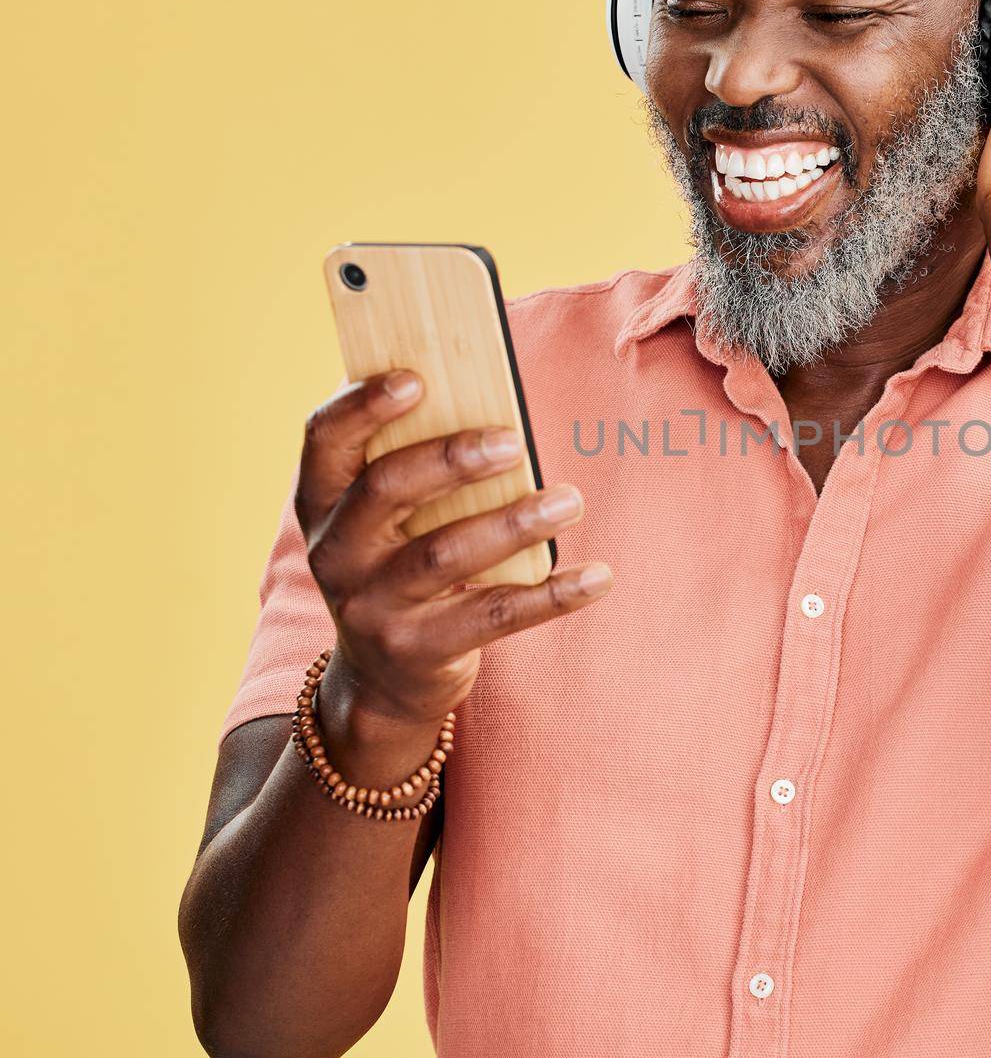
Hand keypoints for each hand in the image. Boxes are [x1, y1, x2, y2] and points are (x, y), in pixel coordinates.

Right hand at [294, 370, 612, 743]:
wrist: (382, 679)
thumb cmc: (402, 564)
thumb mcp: (386, 518)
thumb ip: (416, 464)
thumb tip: (487, 394)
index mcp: (323, 501)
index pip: (325, 439)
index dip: (362, 405)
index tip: (416, 378)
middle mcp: (337, 551)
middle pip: (387, 489)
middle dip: (451, 459)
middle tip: (514, 441)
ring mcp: (373, 605)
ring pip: (444, 554)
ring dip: (513, 522)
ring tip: (570, 500)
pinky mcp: (420, 649)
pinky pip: (494, 615)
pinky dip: (553, 594)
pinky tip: (598, 576)